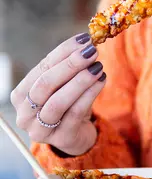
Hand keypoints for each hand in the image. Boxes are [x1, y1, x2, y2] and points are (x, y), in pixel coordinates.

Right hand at [11, 33, 105, 155]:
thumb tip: (85, 44)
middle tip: (92, 51)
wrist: (75, 134)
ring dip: (80, 81)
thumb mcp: (63, 87)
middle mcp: (25, 114)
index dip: (63, 51)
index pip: (42, 67)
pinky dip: (89, 95)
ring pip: (58, 101)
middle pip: (46, 84)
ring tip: (98, 66)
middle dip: (71, 64)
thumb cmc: (68, 106)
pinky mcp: (61, 138)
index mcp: (21, 95)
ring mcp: (41, 129)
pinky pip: (75, 114)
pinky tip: (101, 81)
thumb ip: (67, 68)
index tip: (84, 39)